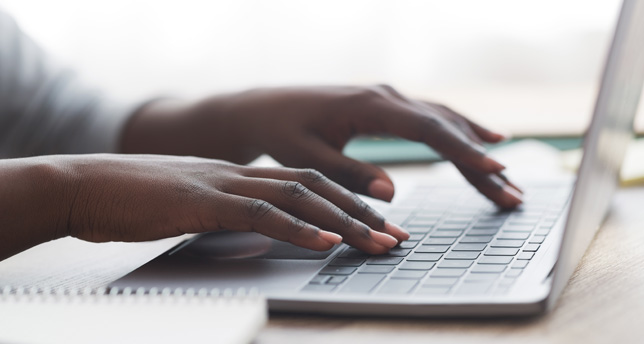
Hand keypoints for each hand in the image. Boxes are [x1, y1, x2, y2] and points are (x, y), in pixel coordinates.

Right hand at [38, 155, 407, 254]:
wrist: (85, 185)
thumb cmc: (135, 200)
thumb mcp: (194, 206)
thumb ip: (230, 214)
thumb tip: (263, 233)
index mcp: (241, 175)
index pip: (307, 183)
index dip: (347, 202)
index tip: (378, 224)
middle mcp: (240, 174)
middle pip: (315, 187)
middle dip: (361, 213)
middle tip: (398, 237)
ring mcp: (222, 185)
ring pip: (298, 197)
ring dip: (342, 221)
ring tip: (378, 242)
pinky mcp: (201, 202)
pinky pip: (258, 214)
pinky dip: (296, 228)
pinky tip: (324, 241)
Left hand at [122, 85, 521, 207]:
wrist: (261, 108)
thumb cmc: (280, 132)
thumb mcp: (307, 158)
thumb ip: (348, 174)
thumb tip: (392, 193)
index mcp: (369, 106)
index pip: (429, 130)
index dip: (464, 152)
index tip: (495, 171)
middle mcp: (385, 95)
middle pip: (446, 126)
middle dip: (480, 160)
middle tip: (512, 192)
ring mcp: (388, 97)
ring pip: (443, 120)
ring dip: (475, 147)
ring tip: (505, 176)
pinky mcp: (385, 105)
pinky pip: (431, 118)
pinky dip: (458, 132)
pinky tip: (479, 140)